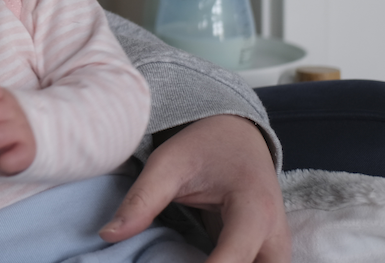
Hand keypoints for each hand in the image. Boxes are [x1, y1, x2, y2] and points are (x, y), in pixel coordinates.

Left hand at [99, 114, 290, 262]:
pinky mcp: (269, 255)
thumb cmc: (203, 146)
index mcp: (254, 207)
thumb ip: (142, 200)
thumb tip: (108, 235)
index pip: (235, 257)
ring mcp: (276, 248)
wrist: (238, 134)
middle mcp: (275, 234)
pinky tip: (195, 262)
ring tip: (186, 260)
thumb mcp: (168, 164)